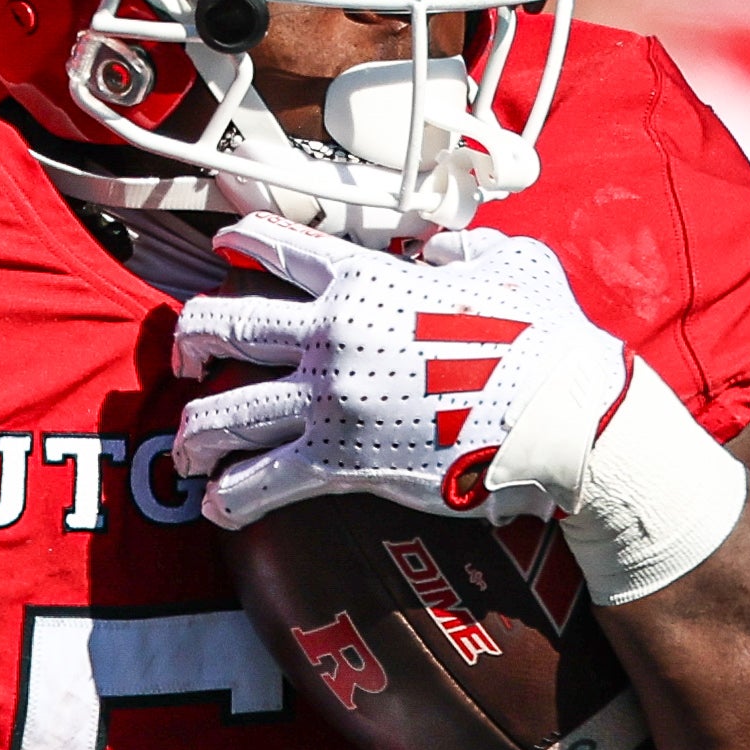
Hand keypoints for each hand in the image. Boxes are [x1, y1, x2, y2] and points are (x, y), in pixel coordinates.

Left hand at [170, 218, 631, 528]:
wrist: (565, 415)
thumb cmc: (548, 339)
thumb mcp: (514, 262)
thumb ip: (465, 250)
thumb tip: (443, 253)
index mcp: (367, 279)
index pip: (276, 245)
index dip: (237, 242)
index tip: (219, 249)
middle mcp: (332, 333)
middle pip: (222, 325)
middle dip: (188, 342)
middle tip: (184, 360)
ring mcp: (329, 399)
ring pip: (223, 412)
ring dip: (193, 435)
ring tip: (188, 453)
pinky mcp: (339, 463)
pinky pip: (260, 483)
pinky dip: (231, 498)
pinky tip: (221, 507)